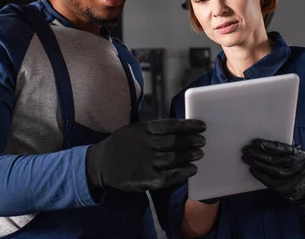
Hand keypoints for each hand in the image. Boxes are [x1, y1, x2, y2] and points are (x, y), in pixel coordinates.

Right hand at [86, 119, 205, 192]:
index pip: (171, 125)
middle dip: (192, 141)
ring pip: (174, 158)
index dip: (189, 126)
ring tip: (200, 153)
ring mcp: (147, 162)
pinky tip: (192, 169)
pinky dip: (183, 172)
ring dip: (190, 156)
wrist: (101, 163)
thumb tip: (178, 128)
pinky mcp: (147, 179)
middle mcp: (146, 144)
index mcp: (144, 129)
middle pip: (175, 141)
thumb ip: (153, 129)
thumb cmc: (122, 144)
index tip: (202, 126)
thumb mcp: (134, 129)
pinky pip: (170, 176)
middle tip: (202, 141)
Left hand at [242, 139, 304, 218]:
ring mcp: (291, 179)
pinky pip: (270, 181)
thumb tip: (267, 142)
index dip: (266, 145)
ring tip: (246, 158)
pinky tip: (252, 169)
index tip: (254, 142)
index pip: (281, 148)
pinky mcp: (285, 189)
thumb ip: (286, 148)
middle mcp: (296, 167)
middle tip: (246, 150)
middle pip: (274, 159)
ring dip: (256, 163)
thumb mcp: (298, 155)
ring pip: (271, 170)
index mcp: (299, 155)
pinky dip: (260, 175)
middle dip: (258, 154)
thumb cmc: (299, 167)